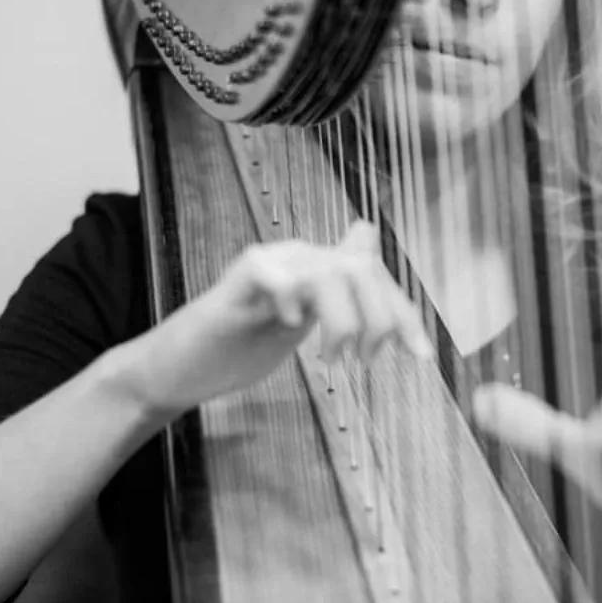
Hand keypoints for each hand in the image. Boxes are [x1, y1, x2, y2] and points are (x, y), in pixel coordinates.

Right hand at [133, 222, 432, 423]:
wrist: (180, 370)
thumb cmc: (240, 349)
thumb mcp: (304, 325)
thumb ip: (340, 293)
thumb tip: (367, 233)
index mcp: (317, 269)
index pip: (376, 277)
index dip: (404, 313)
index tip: (421, 357)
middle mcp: (296, 258)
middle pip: (362, 270)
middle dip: (381, 319)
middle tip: (367, 361)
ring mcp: (265, 267)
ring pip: (327, 274)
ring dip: (343, 322)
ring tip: (333, 359)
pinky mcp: (233, 285)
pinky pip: (270, 274)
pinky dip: (289, 299)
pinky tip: (291, 326)